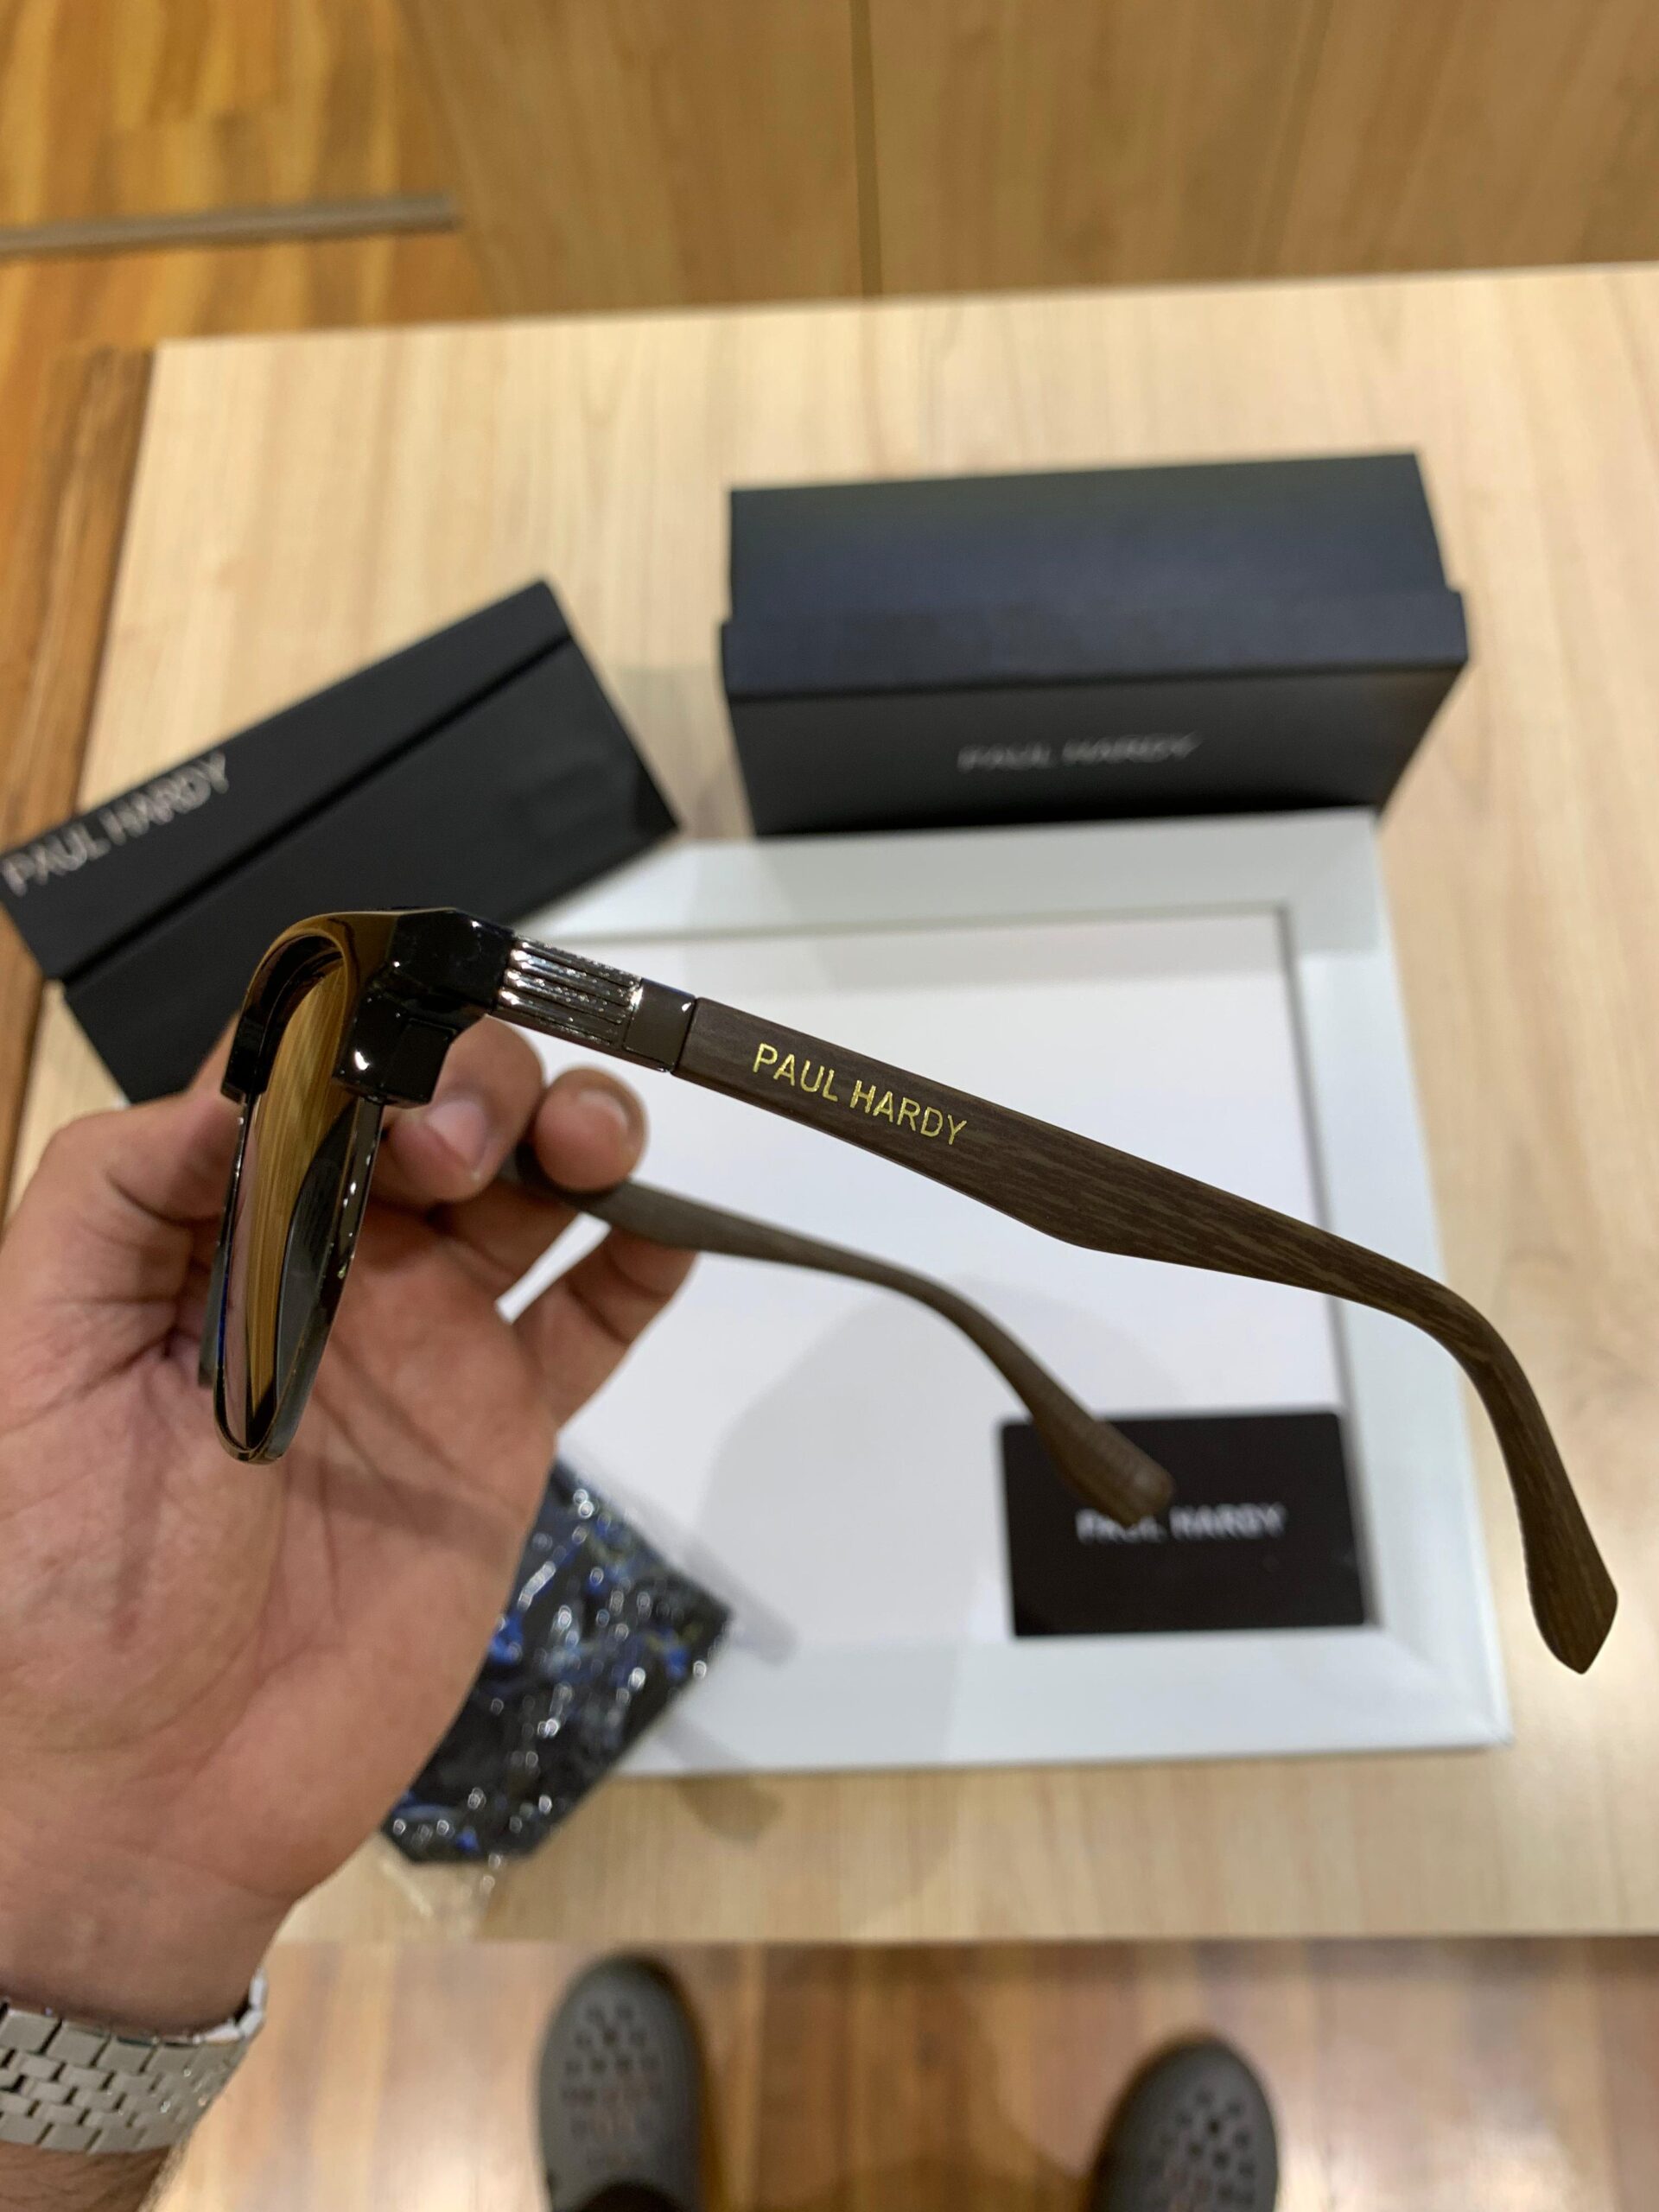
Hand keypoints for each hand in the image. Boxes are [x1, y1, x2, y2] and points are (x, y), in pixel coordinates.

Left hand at [0, 1027, 690, 2034]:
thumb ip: (119, 1197)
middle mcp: (329, 1266)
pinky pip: (588, 1327)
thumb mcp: (37, 1357)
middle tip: (464, 1148)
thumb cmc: (54, 1582)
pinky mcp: (499, 1436)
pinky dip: (644, 1266)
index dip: (368, 1041)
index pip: (315, 1078)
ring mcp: (424, 1348)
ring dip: (581, 1133)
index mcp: (217, 1230)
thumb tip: (239, 1081)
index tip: (391, 1066)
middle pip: (444, 1112)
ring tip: (592, 1148)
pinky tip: (667, 1232)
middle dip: (482, 1084)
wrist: (145, 1790)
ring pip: (532, 1193)